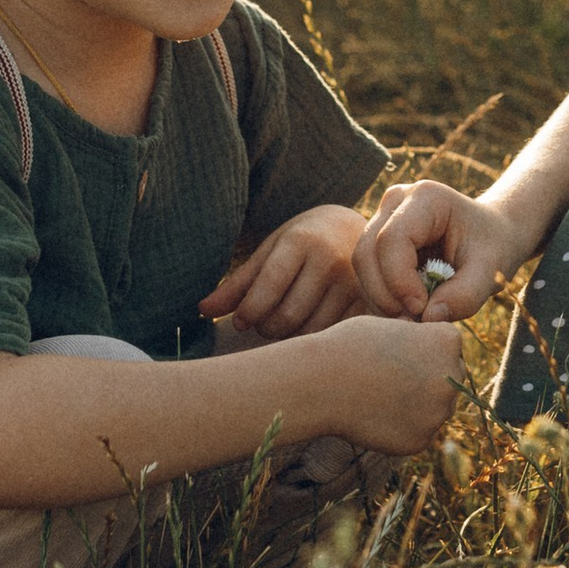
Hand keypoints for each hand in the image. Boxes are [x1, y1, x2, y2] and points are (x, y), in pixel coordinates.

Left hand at [202, 205, 365, 340]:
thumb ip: (238, 283)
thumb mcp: (270, 252)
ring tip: (283, 321)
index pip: (269, 286)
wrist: (355, 230)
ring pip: (310, 330)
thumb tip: (201, 311)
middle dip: (266, 327)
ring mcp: (353, 283)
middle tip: (262, 322)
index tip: (240, 321)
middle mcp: (331, 260)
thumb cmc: (303, 242)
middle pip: (288, 315)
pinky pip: (331, 335)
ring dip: (289, 336)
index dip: (249, 311)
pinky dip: (313, 337)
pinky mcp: (367, 302)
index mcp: (301, 241)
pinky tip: (308, 324)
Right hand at [319, 312, 466, 454]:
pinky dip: (401, 427)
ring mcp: (439, 412)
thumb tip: (434, 355)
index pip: (449, 347)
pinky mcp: (421, 440)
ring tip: (379, 396)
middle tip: (388, 378)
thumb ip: (420, 340)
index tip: (394, 352)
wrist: (319, 383)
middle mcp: (452, 376)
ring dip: (417, 404)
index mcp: (448, 341)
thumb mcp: (390, 327)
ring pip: (435, 408)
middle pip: (449, 378)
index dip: (422, 348)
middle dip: (426, 377)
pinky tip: (375, 416)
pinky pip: (419, 432)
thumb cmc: (348, 347)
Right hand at [355, 180, 524, 319]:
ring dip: (381, 298)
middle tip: (412, 321)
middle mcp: (396, 200)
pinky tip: (405, 310)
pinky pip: (367, 271)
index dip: (399, 281)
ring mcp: (383, 215)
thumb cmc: (493, 248)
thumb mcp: (490, 273)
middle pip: (367, 252)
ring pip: (362, 264)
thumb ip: (465, 296)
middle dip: (385, 294)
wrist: (491, 235)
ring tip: (412, 318)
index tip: (421, 310)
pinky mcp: (377, 236)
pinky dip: (381, 296)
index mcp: (426, 198)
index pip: (392, 240)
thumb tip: (428, 318)